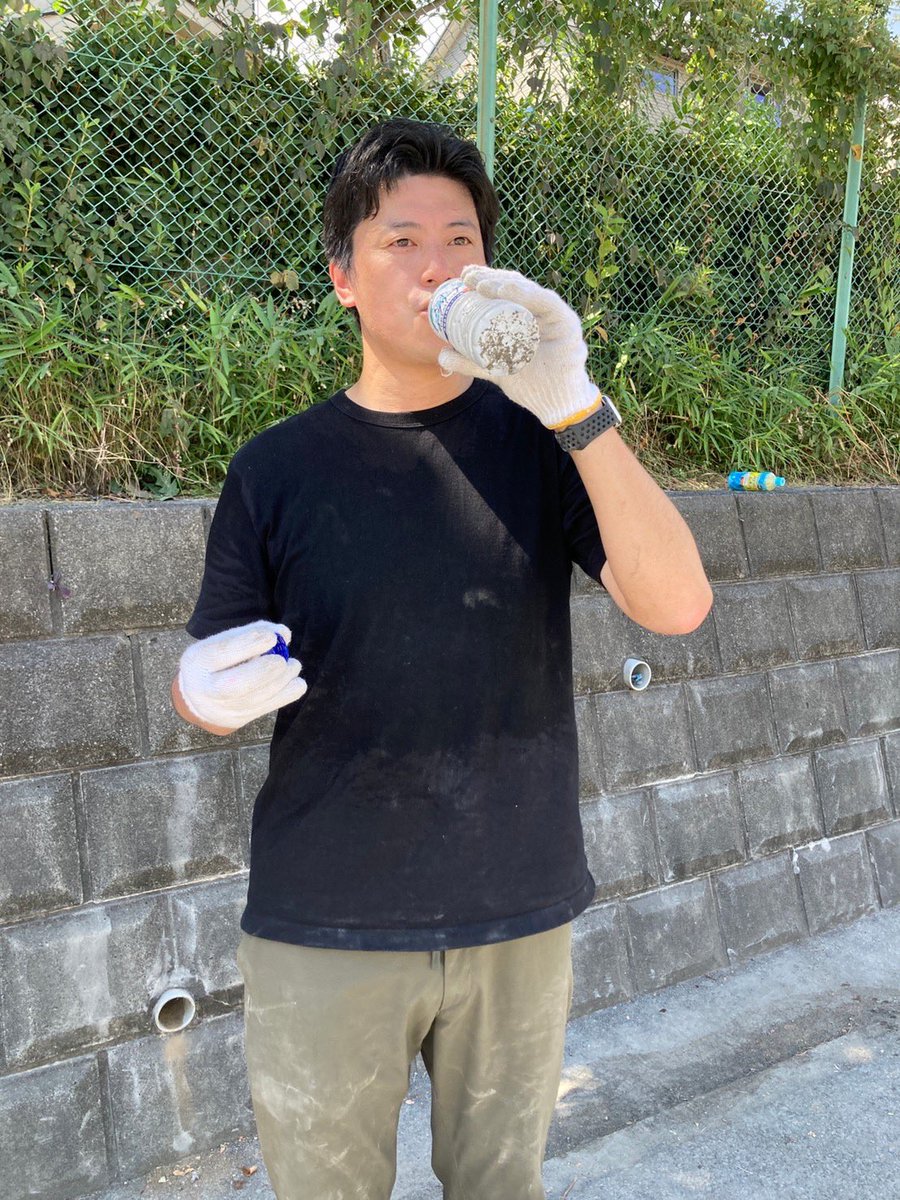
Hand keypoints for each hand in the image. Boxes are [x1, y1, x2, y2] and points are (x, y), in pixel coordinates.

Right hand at [178, 620, 306, 731]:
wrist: (199, 697)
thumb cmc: (216, 661)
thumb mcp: (222, 641)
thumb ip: (253, 632)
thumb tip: (283, 634)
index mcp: (198, 662)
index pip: (223, 652)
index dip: (249, 644)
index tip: (272, 637)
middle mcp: (206, 689)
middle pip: (236, 685)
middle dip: (265, 670)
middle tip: (282, 660)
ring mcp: (222, 708)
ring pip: (255, 699)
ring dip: (281, 681)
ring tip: (293, 665)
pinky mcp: (239, 719)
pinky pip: (266, 708)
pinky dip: (287, 695)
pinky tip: (297, 683)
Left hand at [437, 264, 601, 429]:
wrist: (555, 405)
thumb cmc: (531, 384)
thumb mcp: (495, 369)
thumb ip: (471, 361)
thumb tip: (443, 354)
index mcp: (527, 317)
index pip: (506, 292)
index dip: (485, 281)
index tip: (463, 278)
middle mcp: (542, 312)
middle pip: (516, 286)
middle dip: (490, 277)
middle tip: (467, 276)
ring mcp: (555, 316)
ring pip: (529, 291)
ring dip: (504, 283)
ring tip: (481, 284)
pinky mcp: (567, 324)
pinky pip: (546, 302)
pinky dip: (525, 294)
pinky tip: (505, 289)